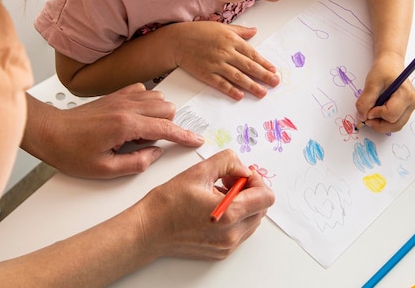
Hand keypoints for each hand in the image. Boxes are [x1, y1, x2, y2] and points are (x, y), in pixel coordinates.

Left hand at [22, 83, 204, 178]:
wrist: (49, 132)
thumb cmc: (70, 151)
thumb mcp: (104, 169)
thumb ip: (136, 163)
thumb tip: (155, 154)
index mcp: (126, 125)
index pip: (166, 128)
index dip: (184, 136)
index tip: (195, 140)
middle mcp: (126, 107)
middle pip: (168, 108)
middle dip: (169, 125)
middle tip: (149, 143)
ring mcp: (121, 98)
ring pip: (158, 98)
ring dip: (158, 114)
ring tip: (140, 133)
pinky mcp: (115, 95)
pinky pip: (143, 91)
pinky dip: (146, 103)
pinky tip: (135, 117)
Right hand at [137, 149, 274, 259]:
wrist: (148, 230)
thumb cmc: (168, 203)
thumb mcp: (198, 172)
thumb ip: (228, 162)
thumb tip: (244, 168)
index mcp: (230, 213)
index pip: (266, 197)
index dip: (256, 181)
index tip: (240, 175)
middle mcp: (232, 234)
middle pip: (261, 209)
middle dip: (249, 191)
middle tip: (227, 182)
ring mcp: (227, 246)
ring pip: (252, 220)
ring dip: (242, 204)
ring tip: (217, 195)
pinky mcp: (221, 252)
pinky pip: (240, 231)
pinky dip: (234, 218)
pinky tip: (213, 209)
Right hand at [172, 22, 279, 99]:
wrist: (177, 41)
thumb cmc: (199, 32)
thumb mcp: (222, 27)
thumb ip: (240, 31)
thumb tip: (255, 31)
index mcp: (231, 40)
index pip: (252, 54)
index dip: (264, 63)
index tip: (273, 70)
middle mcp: (225, 52)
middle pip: (248, 67)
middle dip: (264, 76)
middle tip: (275, 82)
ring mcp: (216, 64)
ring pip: (238, 77)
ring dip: (252, 86)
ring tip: (262, 92)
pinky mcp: (206, 74)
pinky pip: (221, 83)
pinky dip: (231, 90)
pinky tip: (240, 95)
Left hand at [355, 53, 414, 132]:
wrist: (390, 63)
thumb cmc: (383, 69)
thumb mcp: (371, 82)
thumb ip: (366, 101)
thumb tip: (362, 117)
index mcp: (406, 95)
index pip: (391, 115)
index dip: (376, 115)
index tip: (367, 109)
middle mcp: (412, 103)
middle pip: (396, 125)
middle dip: (378, 124)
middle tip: (366, 116)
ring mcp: (410, 107)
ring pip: (396, 126)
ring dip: (381, 124)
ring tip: (371, 113)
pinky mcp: (406, 109)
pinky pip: (395, 122)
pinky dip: (384, 121)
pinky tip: (377, 112)